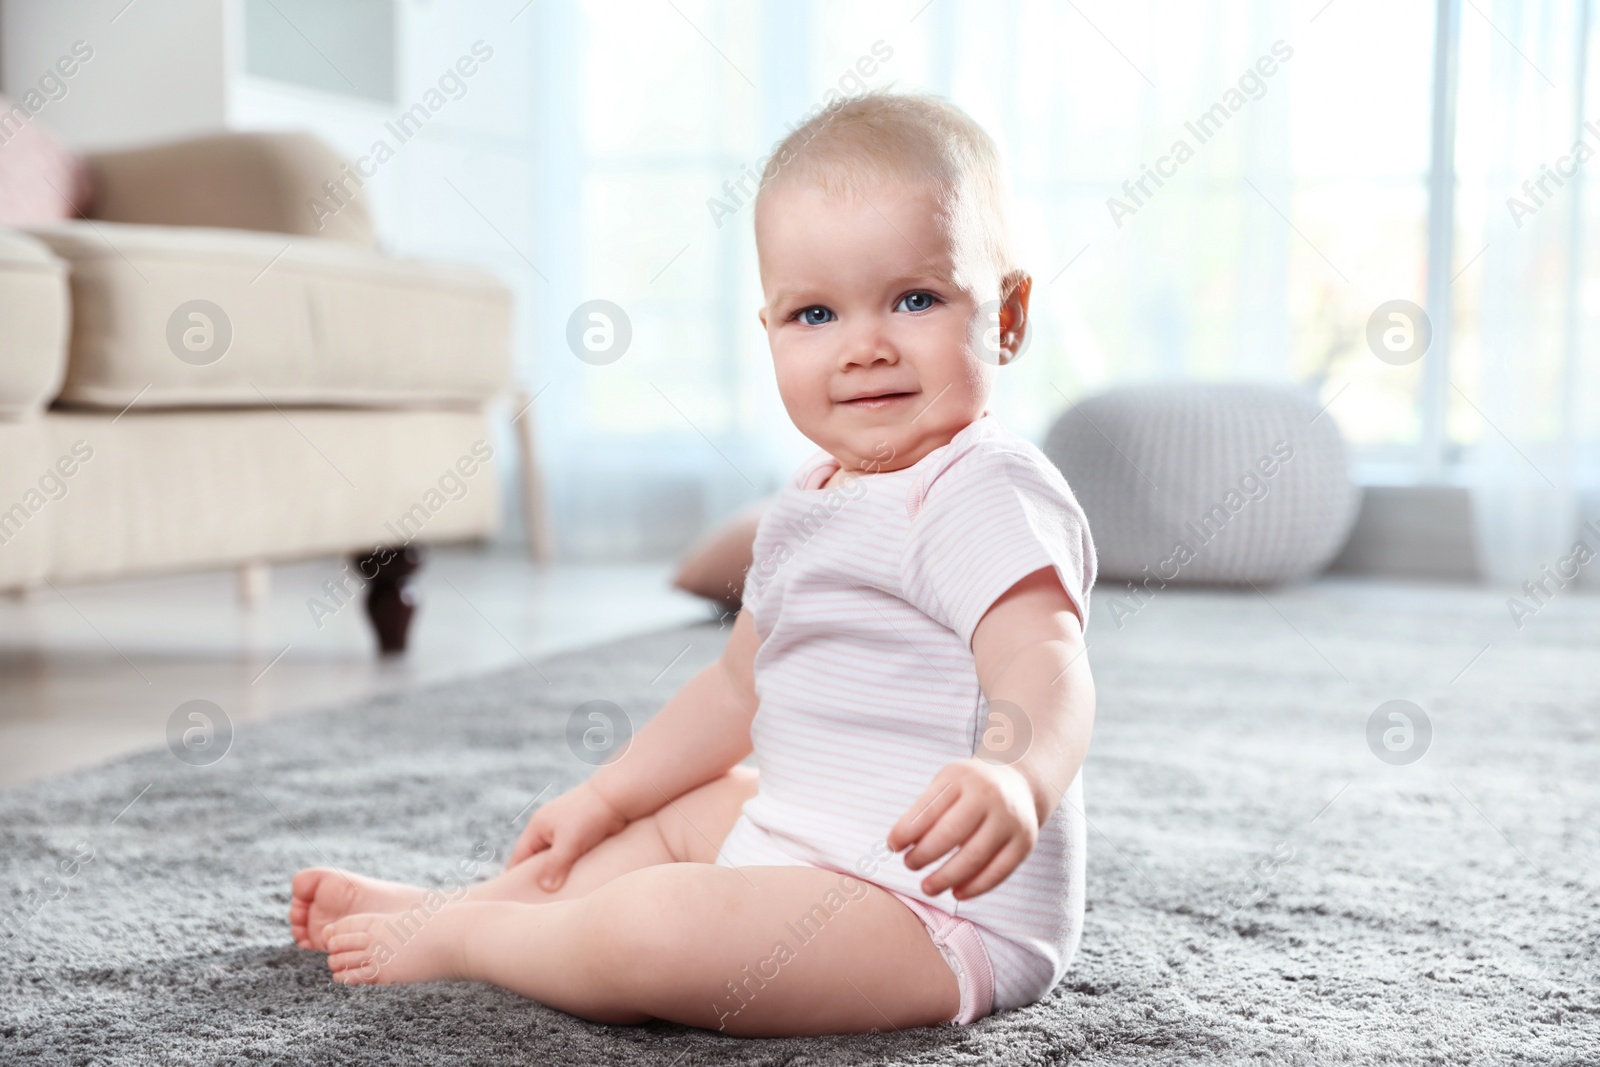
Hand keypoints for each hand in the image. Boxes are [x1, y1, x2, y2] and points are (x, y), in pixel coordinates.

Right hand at [506, 781, 628, 890]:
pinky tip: (576, 886)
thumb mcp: (568, 842)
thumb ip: (555, 865)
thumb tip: (544, 889)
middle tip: (537, 906)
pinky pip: (572, 859)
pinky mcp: (583, 838)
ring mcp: (566, 833)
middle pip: (535, 862)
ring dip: (557, 877)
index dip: (514, 879)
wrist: (619, 796)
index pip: (518, 859)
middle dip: (537, 881)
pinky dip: (572, 871)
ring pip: (556, 862)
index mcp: (538, 828)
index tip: (515, 901)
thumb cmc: (590, 814)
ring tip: (557, 901)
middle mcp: (549, 830)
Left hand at [887, 758, 1039, 899]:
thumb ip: (926, 810)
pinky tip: (956, 892)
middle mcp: (988, 796)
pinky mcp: (1024, 843)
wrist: (1018, 782)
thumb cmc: (970, 788)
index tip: (893, 846)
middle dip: (924, 855)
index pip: (929, 808)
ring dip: (945, 877)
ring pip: (974, 857)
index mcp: (962, 777)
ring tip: (927, 887)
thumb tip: (899, 845)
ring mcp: (1009, 820)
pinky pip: (998, 872)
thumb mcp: (947, 784)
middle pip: (951, 833)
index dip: (907, 831)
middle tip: (910, 865)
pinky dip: (974, 887)